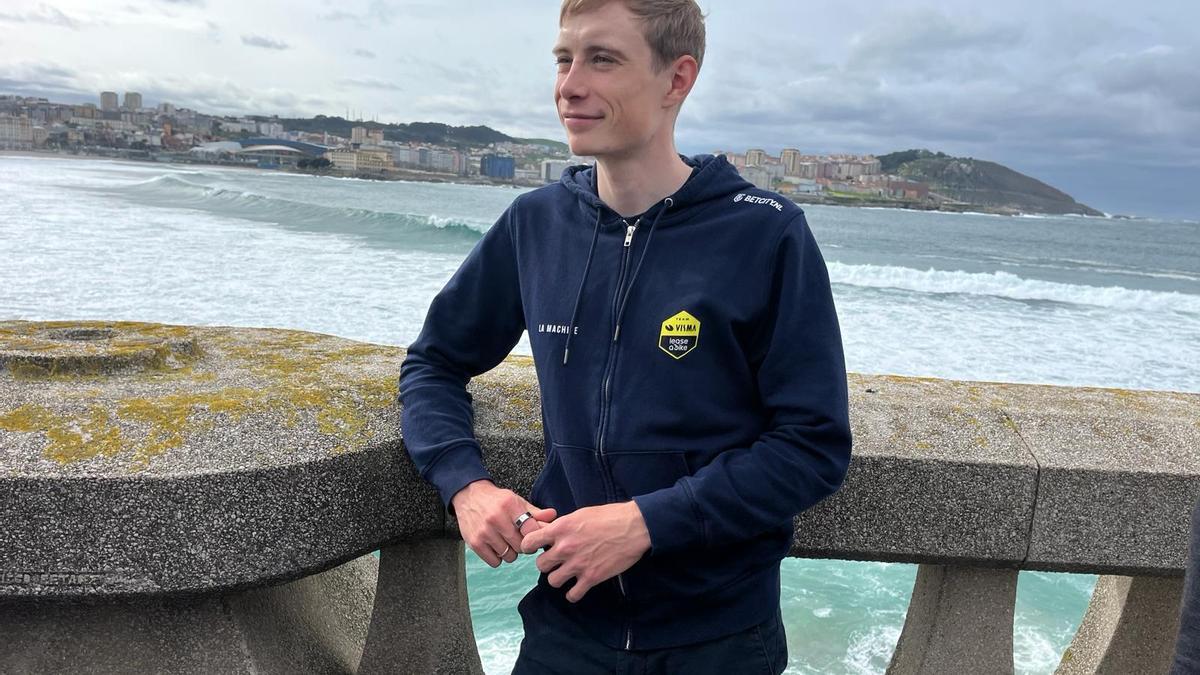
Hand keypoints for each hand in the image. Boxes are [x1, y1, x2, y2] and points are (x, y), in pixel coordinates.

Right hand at [450, 479, 556, 566]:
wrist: (469, 496)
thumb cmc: (497, 500)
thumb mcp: (516, 501)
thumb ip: (535, 512)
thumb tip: (553, 516)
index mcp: (509, 505)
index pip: (531, 530)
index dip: (534, 536)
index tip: (530, 534)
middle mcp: (496, 518)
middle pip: (521, 546)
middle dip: (523, 545)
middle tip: (517, 538)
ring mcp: (484, 532)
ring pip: (509, 556)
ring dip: (510, 552)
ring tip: (505, 541)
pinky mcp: (475, 543)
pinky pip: (495, 562)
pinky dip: (497, 557)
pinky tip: (496, 546)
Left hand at [519, 501, 650, 602]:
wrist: (634, 527)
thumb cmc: (610, 516)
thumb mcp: (580, 514)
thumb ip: (562, 526)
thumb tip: (549, 533)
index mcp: (561, 528)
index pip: (529, 542)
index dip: (529, 546)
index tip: (535, 548)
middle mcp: (565, 548)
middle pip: (541, 565)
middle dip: (547, 563)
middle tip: (557, 561)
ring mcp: (577, 564)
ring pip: (553, 581)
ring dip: (559, 578)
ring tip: (568, 573)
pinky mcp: (591, 578)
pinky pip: (572, 595)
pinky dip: (573, 593)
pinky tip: (578, 587)